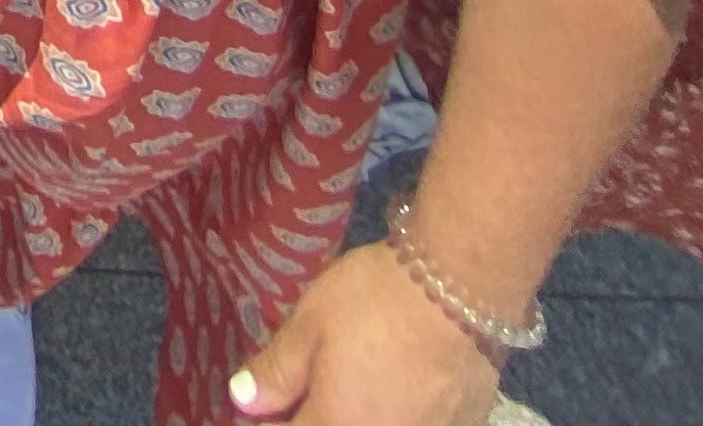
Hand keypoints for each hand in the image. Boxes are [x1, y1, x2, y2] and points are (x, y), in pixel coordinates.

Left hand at [230, 242, 501, 421]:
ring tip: (352, 382)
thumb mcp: (310, 324)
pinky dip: (394, 413)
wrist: (460, 290)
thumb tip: (243, 400)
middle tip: (303, 392)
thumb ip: (277, 370)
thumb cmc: (373, 301)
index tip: (263, 403)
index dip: (267, 420)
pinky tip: (395, 385)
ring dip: (351, 415)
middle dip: (311, 416)